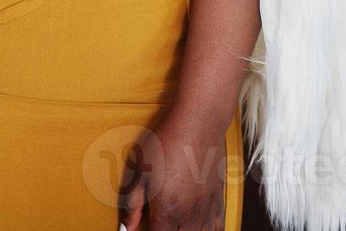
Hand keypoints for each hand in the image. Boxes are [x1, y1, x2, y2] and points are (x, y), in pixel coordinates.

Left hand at [119, 114, 230, 230]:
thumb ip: (133, 203)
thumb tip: (127, 227)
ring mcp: (206, 209)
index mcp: (167, 211)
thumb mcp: (140, 171)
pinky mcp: (218, 200)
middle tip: (156, 222)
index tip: (141, 228)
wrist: (199, 124)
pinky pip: (217, 228)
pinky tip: (197, 226)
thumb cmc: (167, 143)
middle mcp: (189, 215)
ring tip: (174, 224)